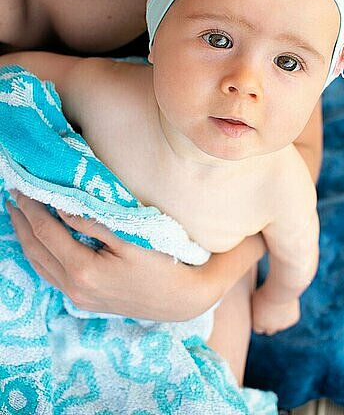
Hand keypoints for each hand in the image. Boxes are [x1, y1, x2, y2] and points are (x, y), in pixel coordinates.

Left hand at [6, 193, 200, 320]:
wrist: (183, 299)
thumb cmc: (162, 263)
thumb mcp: (130, 237)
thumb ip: (92, 222)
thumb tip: (61, 207)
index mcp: (84, 270)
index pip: (46, 232)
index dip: (32, 208)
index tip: (23, 186)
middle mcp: (75, 288)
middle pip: (36, 250)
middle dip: (21, 221)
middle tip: (13, 196)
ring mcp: (79, 298)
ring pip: (40, 265)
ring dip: (26, 239)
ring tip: (19, 216)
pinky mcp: (86, 301)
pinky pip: (51, 276)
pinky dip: (39, 256)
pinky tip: (40, 244)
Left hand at [252, 288, 299, 334]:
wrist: (280, 290)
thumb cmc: (265, 291)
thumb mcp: (255, 300)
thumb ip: (257, 310)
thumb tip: (257, 311)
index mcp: (259, 323)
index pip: (258, 329)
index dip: (259, 322)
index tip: (260, 315)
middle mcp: (270, 328)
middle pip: (269, 331)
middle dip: (269, 324)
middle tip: (270, 312)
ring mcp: (283, 325)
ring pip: (280, 324)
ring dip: (279, 317)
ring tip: (279, 302)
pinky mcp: (292, 321)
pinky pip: (290, 318)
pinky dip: (289, 312)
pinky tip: (287, 302)